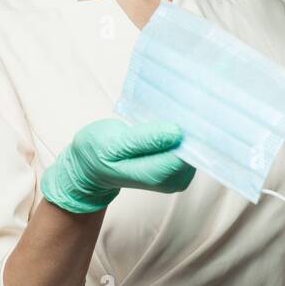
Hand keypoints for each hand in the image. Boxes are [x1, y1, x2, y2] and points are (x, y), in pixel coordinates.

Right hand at [41, 119, 194, 213]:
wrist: (90, 168)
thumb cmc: (99, 151)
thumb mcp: (114, 142)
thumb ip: (145, 139)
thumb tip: (176, 133)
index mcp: (154, 175)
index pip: (186, 154)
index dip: (191, 132)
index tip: (190, 110)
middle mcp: (170, 180)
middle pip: (194, 151)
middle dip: (191, 129)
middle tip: (184, 105)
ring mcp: (176, 177)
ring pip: (194, 149)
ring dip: (188, 130)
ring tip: (175, 111)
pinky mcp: (177, 169)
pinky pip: (188, 148)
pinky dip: (184, 134)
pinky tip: (173, 122)